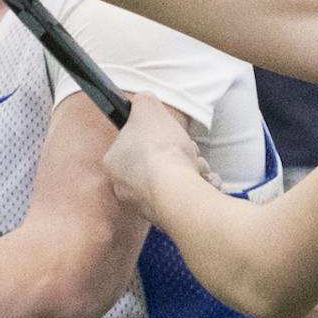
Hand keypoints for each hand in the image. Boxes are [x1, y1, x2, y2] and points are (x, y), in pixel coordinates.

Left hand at [103, 93, 210, 215]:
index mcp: (114, 162)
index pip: (132, 142)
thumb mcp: (148, 108)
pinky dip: (198, 186)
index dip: (153, 133)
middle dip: (178, 152)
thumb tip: (143, 101)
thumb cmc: (159, 151)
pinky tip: (203, 182)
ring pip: (175, 178)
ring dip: (191, 167)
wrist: (177, 191)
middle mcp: (125, 187)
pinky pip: (186, 196)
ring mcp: (147, 205)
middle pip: (157, 160)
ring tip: (195, 167)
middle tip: (184, 148)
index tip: (165, 132)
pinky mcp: (168, 217)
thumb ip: (143, 101)